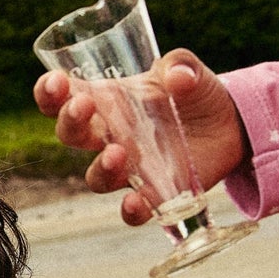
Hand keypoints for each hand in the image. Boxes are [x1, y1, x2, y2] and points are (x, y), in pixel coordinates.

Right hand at [34, 49, 250, 225]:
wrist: (229, 123)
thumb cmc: (196, 92)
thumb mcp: (189, 70)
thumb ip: (182, 66)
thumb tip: (177, 78)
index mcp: (107, 100)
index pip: (63, 97)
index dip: (49, 92)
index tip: (55, 83)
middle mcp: (109, 136)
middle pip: (71, 135)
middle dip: (70, 122)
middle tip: (84, 106)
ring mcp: (129, 167)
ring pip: (96, 176)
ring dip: (101, 167)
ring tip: (118, 152)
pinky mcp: (153, 193)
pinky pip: (131, 211)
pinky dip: (130, 211)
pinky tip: (136, 202)